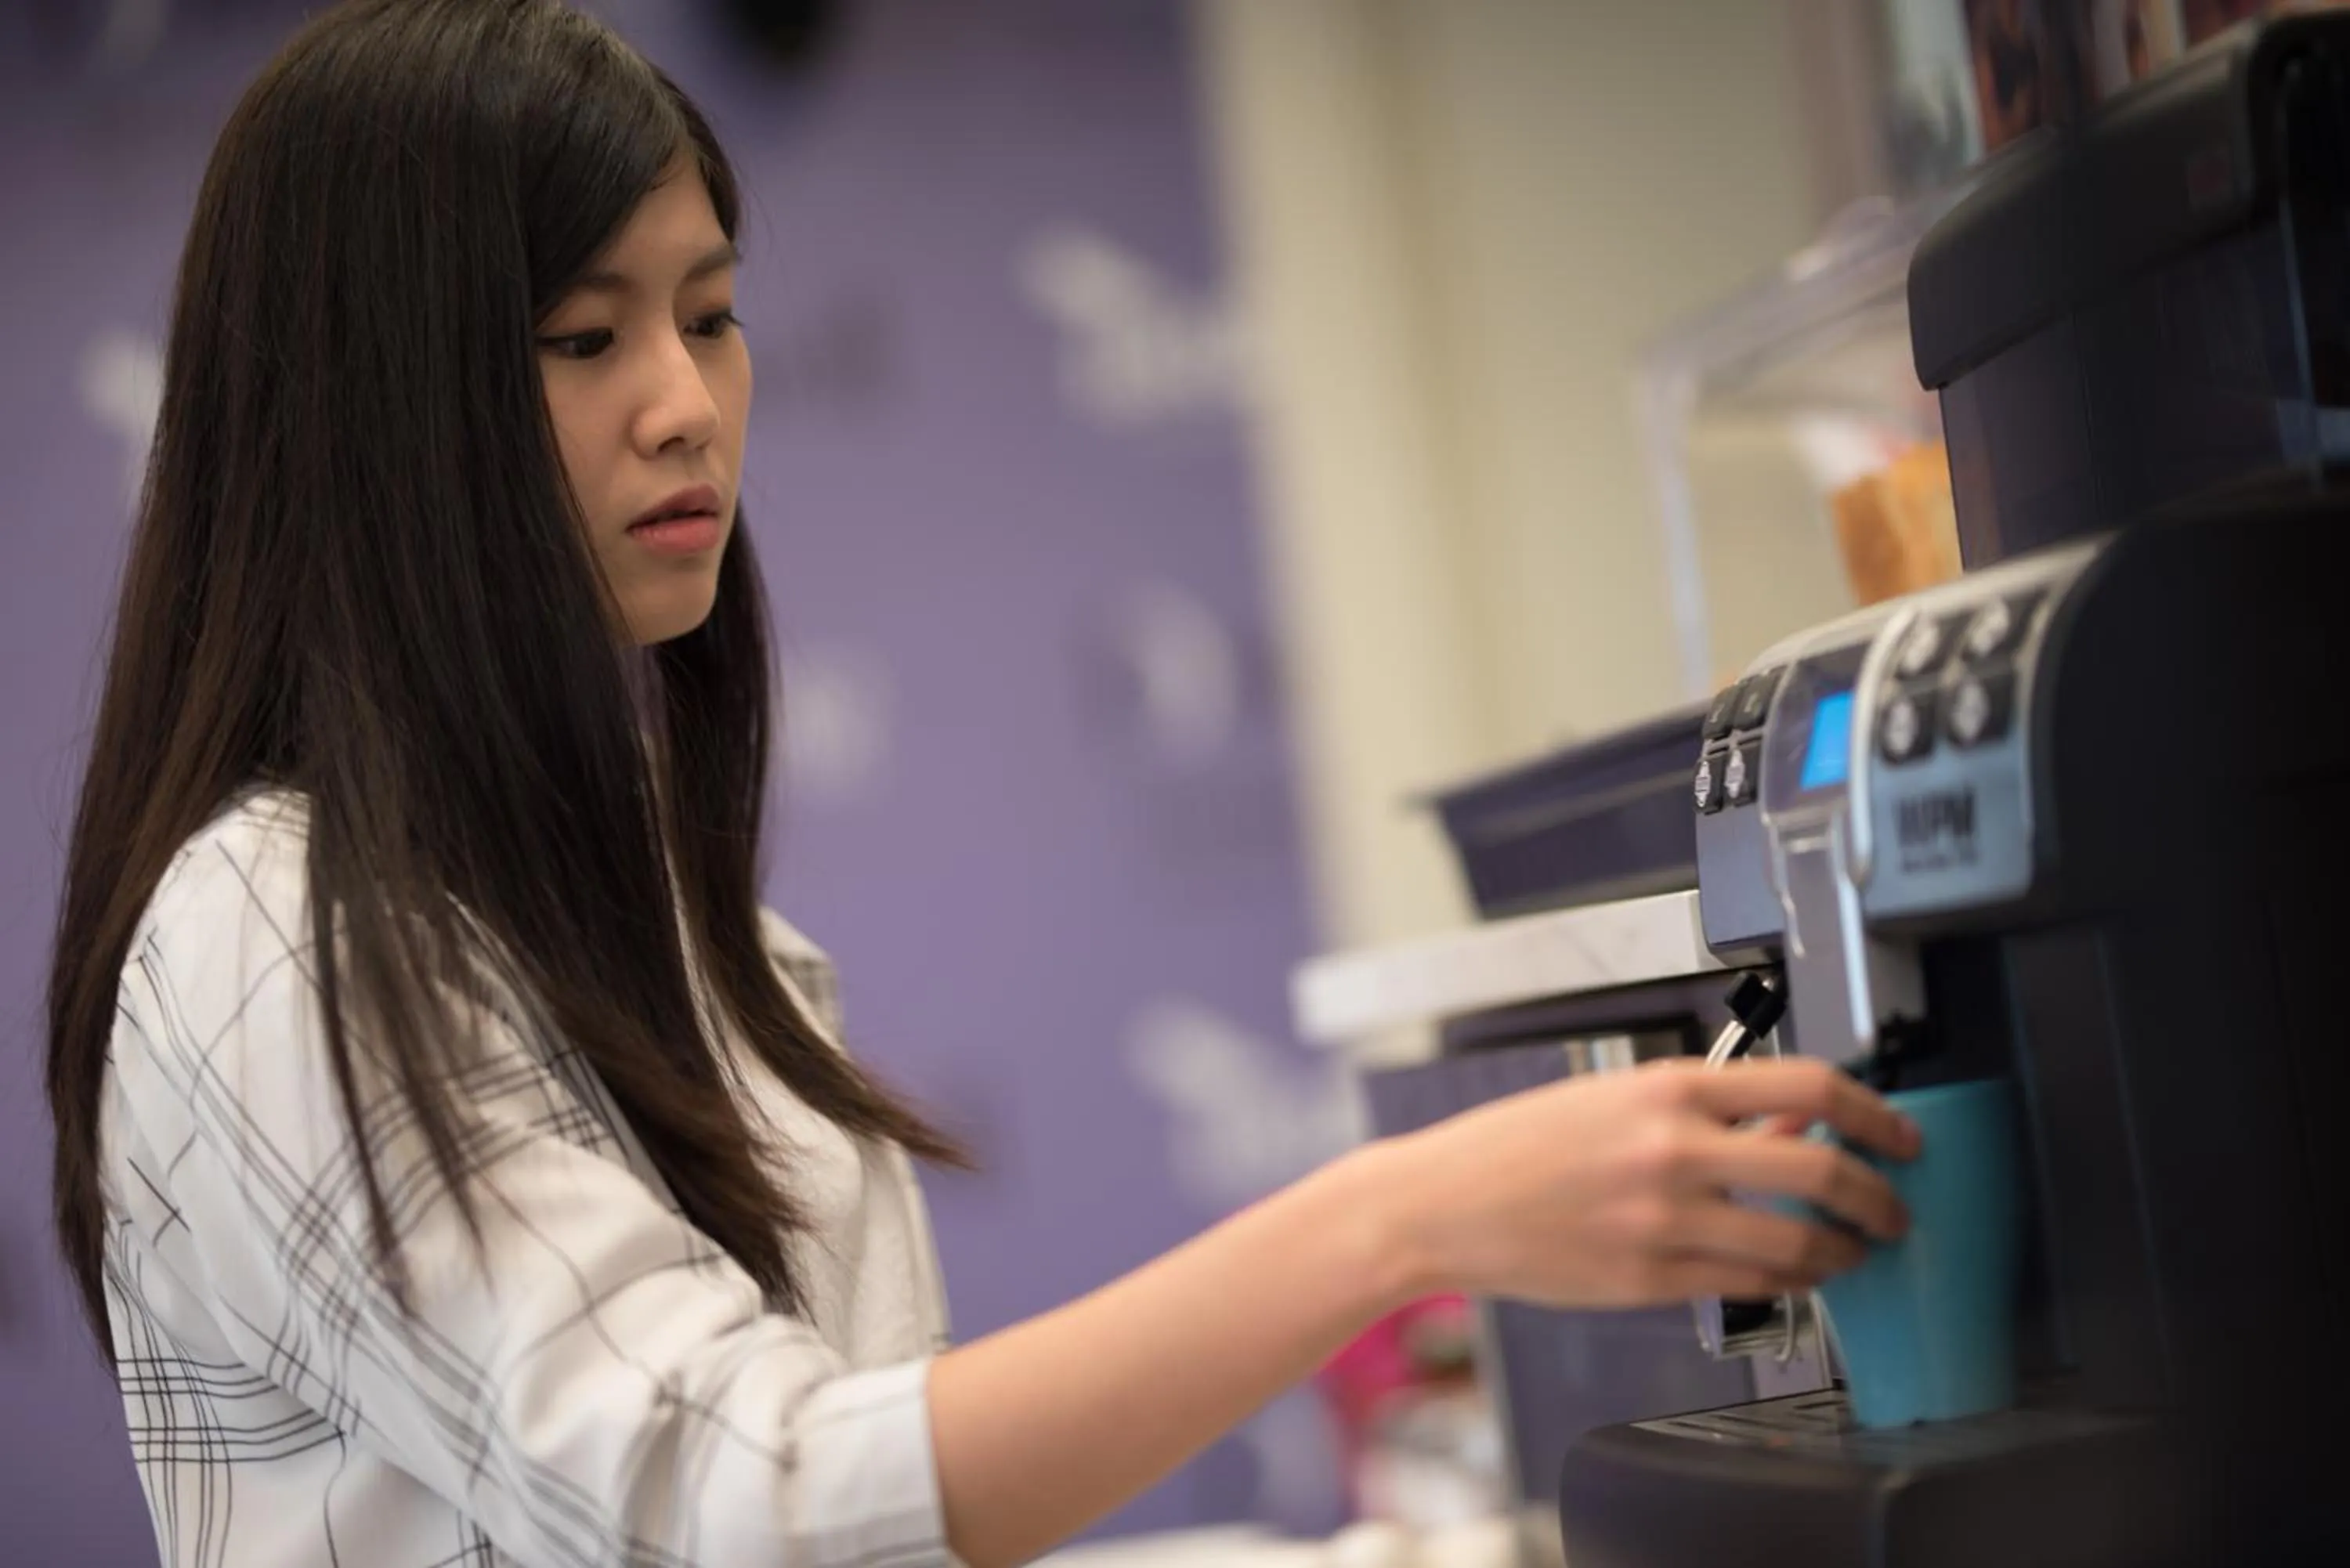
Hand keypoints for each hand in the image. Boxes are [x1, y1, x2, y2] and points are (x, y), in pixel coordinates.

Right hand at [1379, 1056, 1919, 1310]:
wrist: (1441, 1204)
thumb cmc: (1515, 1148)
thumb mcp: (1615, 1099)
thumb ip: (1707, 1111)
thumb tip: (1792, 1122)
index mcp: (1668, 1087)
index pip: (1809, 1086)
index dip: (1875, 1113)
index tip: (1900, 1135)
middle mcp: (1673, 1149)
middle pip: (1822, 1169)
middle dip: (1879, 1197)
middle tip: (1894, 1209)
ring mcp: (1664, 1220)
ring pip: (1797, 1244)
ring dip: (1842, 1251)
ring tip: (1849, 1251)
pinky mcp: (1651, 1279)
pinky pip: (1749, 1285)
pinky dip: (1788, 1281)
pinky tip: (1791, 1274)